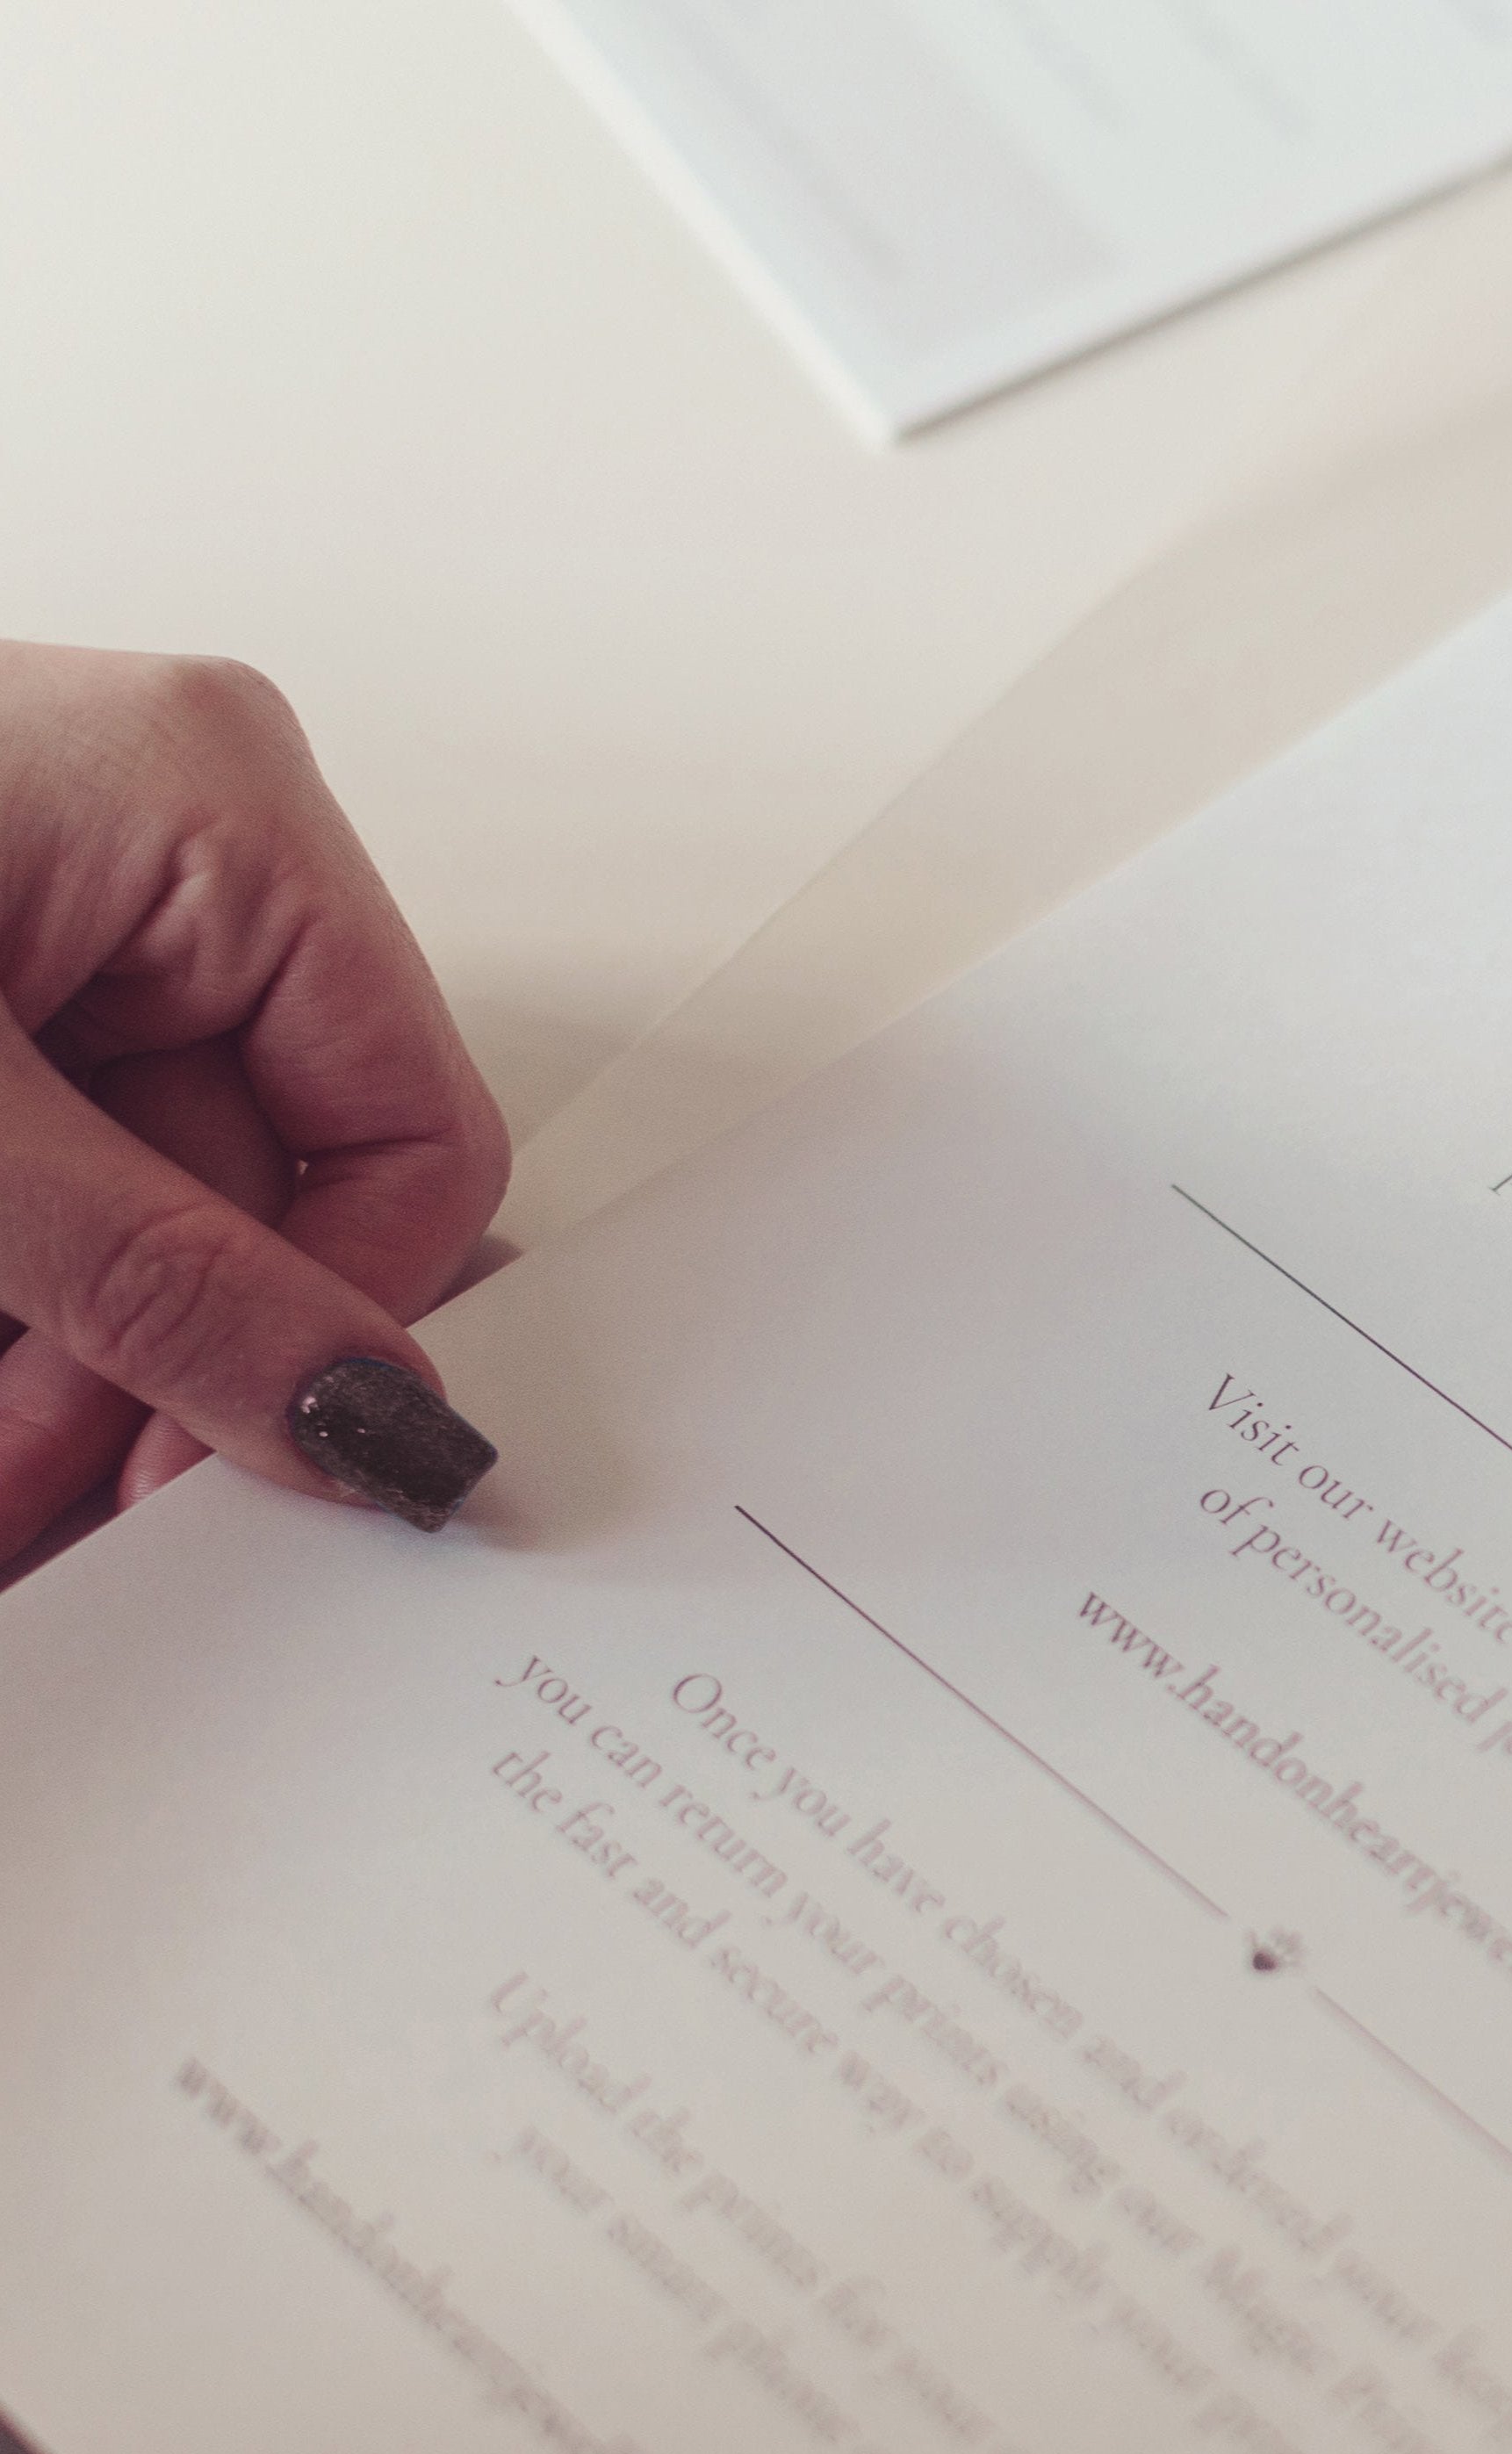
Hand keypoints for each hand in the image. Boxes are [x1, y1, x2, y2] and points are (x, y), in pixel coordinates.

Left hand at [0, 644, 505, 1560]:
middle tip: (61, 1526)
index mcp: (222, 806)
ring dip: (62, 1373)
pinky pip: (60, 1178)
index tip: (230, 1484)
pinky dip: (13, 1300)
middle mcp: (180, 848)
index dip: (333, 1327)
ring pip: (147, 1214)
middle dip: (152, 1385)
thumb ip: (154, 1274)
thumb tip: (366, 1417)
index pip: (410, 1138)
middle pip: (266, 1200)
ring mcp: (80, 903)